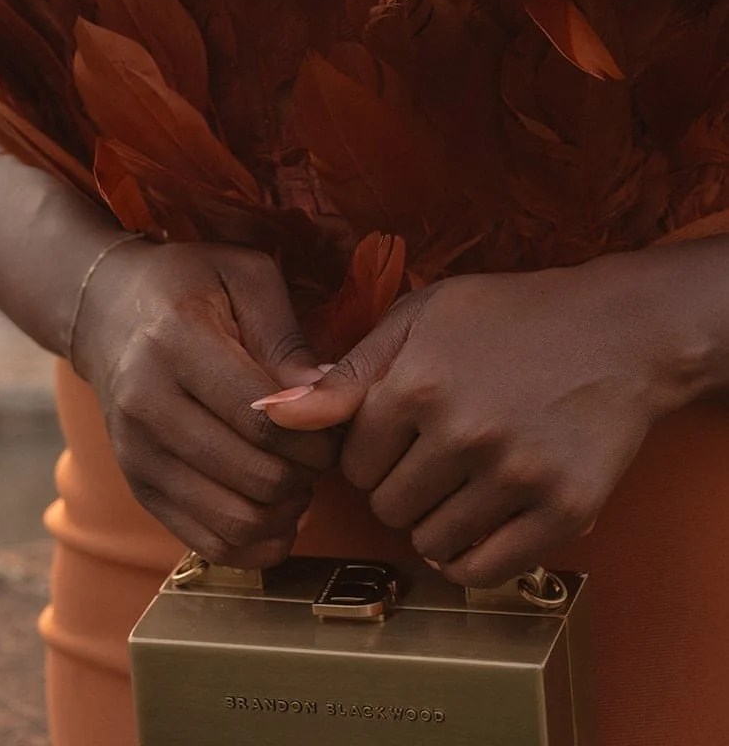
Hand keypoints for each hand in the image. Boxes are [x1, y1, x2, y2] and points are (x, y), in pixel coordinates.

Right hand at [73, 241, 340, 567]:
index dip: (317, 434)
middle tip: (318, 446)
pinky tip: (272, 504)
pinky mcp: (139, 489)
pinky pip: (210, 544)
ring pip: (237, 522)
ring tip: (296, 473)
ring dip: (286, 510)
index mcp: (175, 343)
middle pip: (257, 477)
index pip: (263, 419)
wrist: (107, 311)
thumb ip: (287, 338)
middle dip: (308, 472)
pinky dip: (256, 540)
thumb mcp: (245, 277)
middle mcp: (146, 405)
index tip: (333, 418)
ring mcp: (137, 455)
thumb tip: (326, 402)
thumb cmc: (189, 285)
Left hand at [258, 255, 695, 585]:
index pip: (352, 462)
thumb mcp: (418, 318)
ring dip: (435, 520)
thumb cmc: (507, 316)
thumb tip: (268, 416)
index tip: (397, 429)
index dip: (369, 448)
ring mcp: (517, 476)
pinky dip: (471, 556)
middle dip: (399, 484)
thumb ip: (344, 375)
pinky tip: (480, 518)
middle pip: (387, 506)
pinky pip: (484, 570)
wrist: (617, 331)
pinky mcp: (563, 511)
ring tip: (461, 478)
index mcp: (419, 384)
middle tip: (433, 451)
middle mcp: (464, 433)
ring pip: (431, 541)